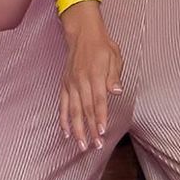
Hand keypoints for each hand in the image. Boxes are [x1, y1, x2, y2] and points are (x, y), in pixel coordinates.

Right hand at [58, 13, 122, 151]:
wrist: (82, 34)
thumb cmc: (102, 46)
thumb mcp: (114, 56)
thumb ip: (114, 76)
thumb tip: (117, 91)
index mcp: (95, 74)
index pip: (98, 100)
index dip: (100, 117)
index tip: (102, 132)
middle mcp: (81, 80)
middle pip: (85, 109)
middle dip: (90, 129)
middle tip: (95, 145)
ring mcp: (71, 84)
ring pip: (73, 110)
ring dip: (77, 129)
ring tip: (81, 145)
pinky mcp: (65, 85)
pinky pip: (63, 105)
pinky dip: (63, 120)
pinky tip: (67, 133)